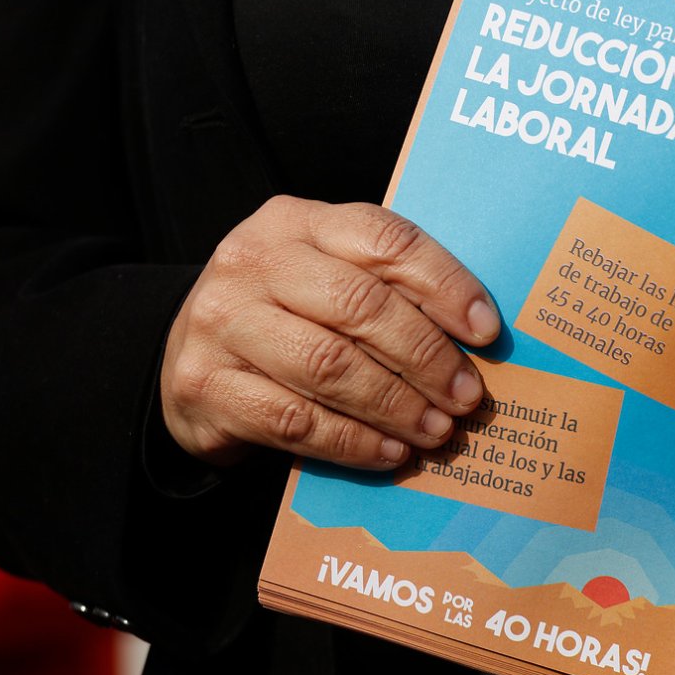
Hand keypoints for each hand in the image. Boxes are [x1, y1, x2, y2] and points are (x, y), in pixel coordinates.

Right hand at [161, 196, 500, 469]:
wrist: (187, 355)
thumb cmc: (288, 312)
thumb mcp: (329, 276)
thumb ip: (389, 288)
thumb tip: (476, 334)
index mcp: (296, 221)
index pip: (384, 240)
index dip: (444, 285)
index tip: (487, 331)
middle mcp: (253, 261)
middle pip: (360, 306)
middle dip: (426, 357)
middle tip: (466, 396)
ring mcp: (221, 322)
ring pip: (328, 366)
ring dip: (396, 406)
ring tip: (437, 430)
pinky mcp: (204, 385)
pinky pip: (295, 420)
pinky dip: (353, 442)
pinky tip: (391, 452)